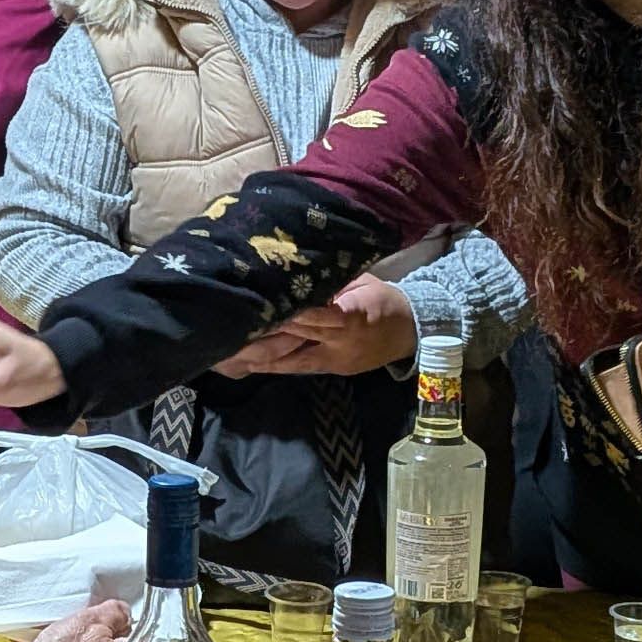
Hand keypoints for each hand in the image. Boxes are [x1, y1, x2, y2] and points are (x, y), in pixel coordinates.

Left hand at [221, 274, 418, 376]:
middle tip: (231, 326)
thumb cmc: (382, 297)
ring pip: (293, 358)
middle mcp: (342, 340)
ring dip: (262, 354)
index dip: (292, 311)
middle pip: (299, 335)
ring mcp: (336, 359)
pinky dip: (273, 365)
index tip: (263, 303)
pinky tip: (247, 363)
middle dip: (266, 331)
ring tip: (228, 350)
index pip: (318, 313)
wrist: (412, 330)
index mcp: (354, 313)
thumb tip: (294, 272)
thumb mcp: (361, 282)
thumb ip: (331, 282)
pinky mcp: (332, 369)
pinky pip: (298, 367)